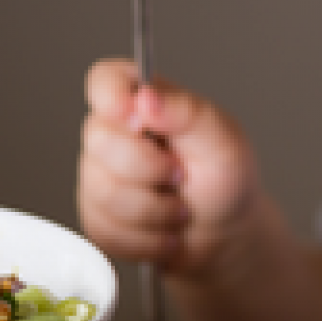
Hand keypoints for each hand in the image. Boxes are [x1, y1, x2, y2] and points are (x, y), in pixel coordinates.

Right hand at [77, 58, 264, 276]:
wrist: (224, 232)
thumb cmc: (226, 179)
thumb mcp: (223, 139)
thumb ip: (187, 111)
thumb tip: (146, 97)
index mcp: (145, 101)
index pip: (105, 81)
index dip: (111, 99)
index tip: (138, 123)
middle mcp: (115, 133)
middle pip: (98, 141)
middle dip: (149, 170)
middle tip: (182, 176)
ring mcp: (99, 174)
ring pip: (102, 192)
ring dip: (154, 210)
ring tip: (180, 208)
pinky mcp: (95, 214)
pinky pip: (104, 229)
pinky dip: (145, 239)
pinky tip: (165, 232)